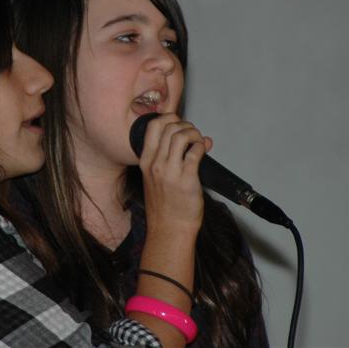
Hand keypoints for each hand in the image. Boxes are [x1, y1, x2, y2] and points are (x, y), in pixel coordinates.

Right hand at [136, 113, 211, 234]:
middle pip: (169, 127)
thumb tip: (192, 140)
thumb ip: (171, 157)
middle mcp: (155, 164)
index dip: (168, 118)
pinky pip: (195, 152)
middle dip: (185, 125)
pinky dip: (202, 146)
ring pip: (181, 136)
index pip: (152, 127)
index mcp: (145, 161)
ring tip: (198, 141)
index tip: (178, 123)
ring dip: (194, 133)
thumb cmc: (164, 207)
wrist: (169, 229)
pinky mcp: (187, 179)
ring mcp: (170, 171)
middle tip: (192, 133)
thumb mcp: (156, 178)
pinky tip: (203, 150)